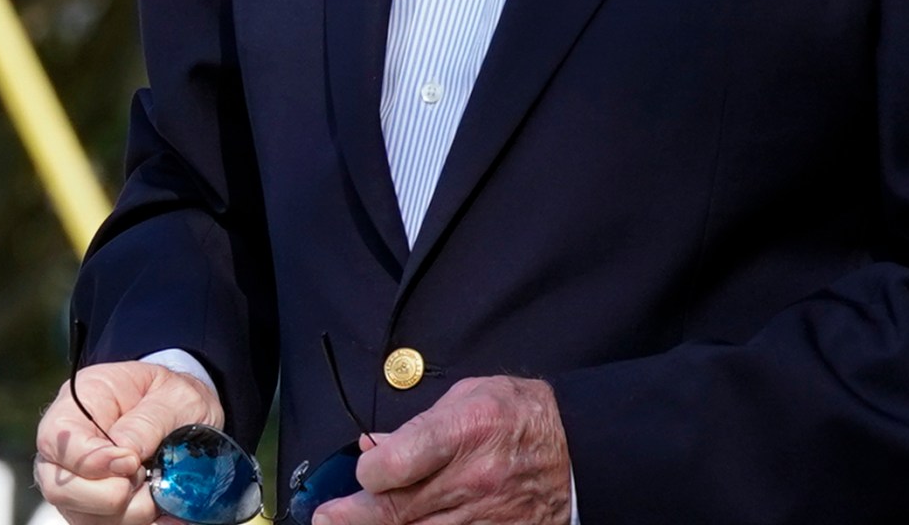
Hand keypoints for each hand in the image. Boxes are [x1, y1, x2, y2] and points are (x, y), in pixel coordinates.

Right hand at [34, 362, 224, 524]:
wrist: (186, 417)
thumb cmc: (171, 398)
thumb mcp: (170, 395)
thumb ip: (147, 422)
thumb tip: (125, 453)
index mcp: (74, 409)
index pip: (56, 442)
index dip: (91, 459)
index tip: (132, 462)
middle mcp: (67, 454)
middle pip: (60, 490)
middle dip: (109, 495)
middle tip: (145, 477)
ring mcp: (79, 487)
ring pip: (87, 519)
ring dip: (131, 512)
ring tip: (160, 486)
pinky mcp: (99, 512)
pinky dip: (143, 523)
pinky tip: (169, 512)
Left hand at [313, 377, 570, 524]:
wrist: (582, 452)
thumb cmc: (522, 416)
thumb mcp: (470, 397)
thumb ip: (418, 426)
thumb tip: (372, 446)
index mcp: (466, 431)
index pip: (396, 463)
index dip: (368, 471)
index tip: (363, 470)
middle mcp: (472, 479)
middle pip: (395, 510)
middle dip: (351, 516)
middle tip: (326, 518)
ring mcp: (485, 517)